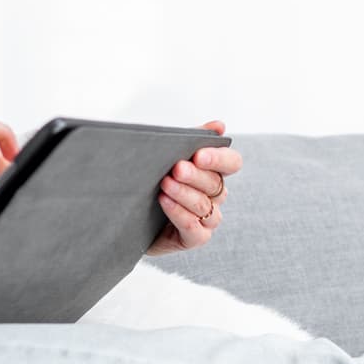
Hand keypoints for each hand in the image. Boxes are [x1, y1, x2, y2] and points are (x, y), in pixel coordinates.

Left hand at [146, 120, 239, 256]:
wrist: (131, 217)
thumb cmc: (153, 182)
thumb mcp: (169, 157)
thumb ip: (193, 139)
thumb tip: (219, 125)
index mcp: (214, 173)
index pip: (232, 163)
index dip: (219, 158)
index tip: (198, 154)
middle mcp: (215, 196)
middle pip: (215, 184)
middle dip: (195, 175)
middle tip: (176, 168)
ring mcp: (208, 219)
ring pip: (204, 206)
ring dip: (184, 193)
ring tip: (164, 184)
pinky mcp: (195, 238)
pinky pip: (194, 228)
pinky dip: (179, 214)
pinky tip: (165, 202)